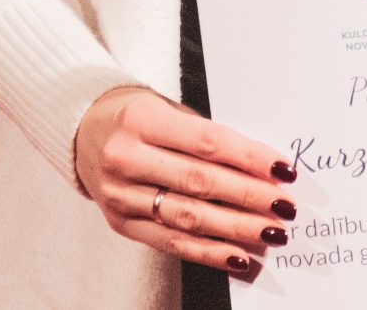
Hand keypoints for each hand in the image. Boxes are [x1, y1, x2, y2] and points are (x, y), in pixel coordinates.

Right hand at [73, 84, 298, 278]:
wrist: (81, 132)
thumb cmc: (138, 117)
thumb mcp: (167, 109)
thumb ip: (206, 136)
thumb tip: (262, 169)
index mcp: (141, 120)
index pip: (206, 141)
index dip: (248, 158)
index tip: (284, 169)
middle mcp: (126, 158)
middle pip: (199, 182)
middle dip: (249, 196)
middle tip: (285, 206)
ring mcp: (121, 196)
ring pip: (188, 218)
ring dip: (236, 229)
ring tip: (271, 233)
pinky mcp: (122, 224)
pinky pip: (172, 243)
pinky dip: (210, 253)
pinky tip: (239, 257)